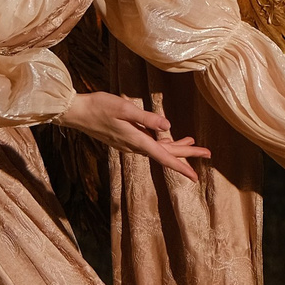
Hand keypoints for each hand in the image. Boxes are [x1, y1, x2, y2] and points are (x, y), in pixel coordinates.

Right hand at [54, 91, 209, 181]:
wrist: (76, 113)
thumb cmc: (99, 107)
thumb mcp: (125, 108)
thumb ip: (147, 118)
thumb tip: (169, 127)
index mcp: (136, 140)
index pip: (164, 157)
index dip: (182, 166)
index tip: (195, 177)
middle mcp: (134, 146)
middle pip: (166, 153)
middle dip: (187, 153)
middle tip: (208, 153)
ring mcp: (129, 143)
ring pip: (158, 148)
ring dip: (176, 146)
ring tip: (193, 143)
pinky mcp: (125, 139)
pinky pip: (149, 143)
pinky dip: (162, 141)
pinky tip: (167, 136)